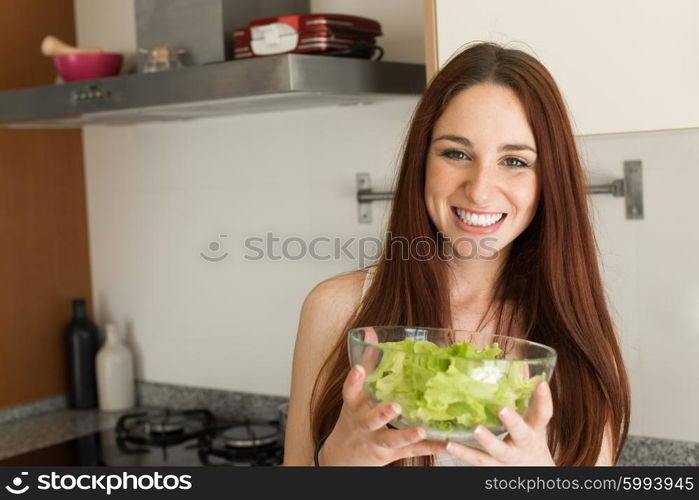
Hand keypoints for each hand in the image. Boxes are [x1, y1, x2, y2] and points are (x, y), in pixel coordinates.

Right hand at [318, 364, 448, 465]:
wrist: (344, 456)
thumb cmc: (354, 417)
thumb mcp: (356, 393)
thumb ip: (367, 362)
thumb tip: (370, 332)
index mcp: (355, 407)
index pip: (350, 393)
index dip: (353, 381)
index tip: (358, 369)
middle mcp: (364, 425)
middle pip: (371, 420)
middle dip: (381, 414)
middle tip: (395, 406)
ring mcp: (378, 442)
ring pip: (392, 440)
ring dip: (406, 435)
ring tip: (421, 430)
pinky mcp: (392, 454)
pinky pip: (412, 451)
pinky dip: (428, 448)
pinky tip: (444, 444)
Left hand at [444, 380, 555, 465]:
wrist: (532, 475)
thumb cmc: (530, 441)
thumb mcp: (532, 421)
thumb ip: (526, 395)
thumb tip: (524, 365)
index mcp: (534, 430)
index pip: (542, 415)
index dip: (544, 401)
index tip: (541, 385)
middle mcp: (523, 446)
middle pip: (521, 434)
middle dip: (512, 422)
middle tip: (502, 409)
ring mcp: (508, 459)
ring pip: (497, 452)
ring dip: (485, 440)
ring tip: (475, 429)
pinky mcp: (492, 468)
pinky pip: (476, 461)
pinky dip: (461, 453)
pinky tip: (447, 444)